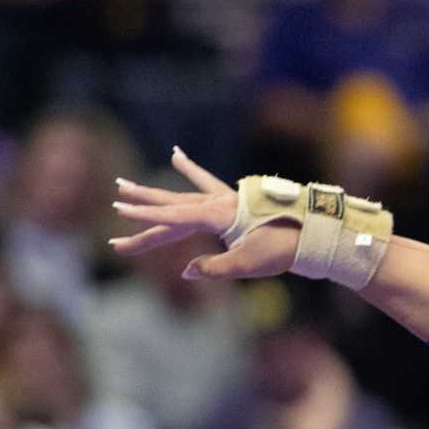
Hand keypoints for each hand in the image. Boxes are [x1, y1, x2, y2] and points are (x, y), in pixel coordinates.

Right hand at [111, 149, 297, 278]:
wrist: (314, 232)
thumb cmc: (283, 250)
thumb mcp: (248, 264)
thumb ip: (214, 268)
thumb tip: (185, 271)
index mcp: (218, 216)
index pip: (173, 218)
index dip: (144, 219)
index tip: (119, 214)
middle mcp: (218, 202)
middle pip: (172, 205)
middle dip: (142, 207)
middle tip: (114, 203)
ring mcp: (225, 198)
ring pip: (182, 193)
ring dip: (155, 192)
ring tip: (127, 184)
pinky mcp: (233, 199)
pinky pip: (205, 182)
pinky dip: (190, 170)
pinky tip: (176, 156)